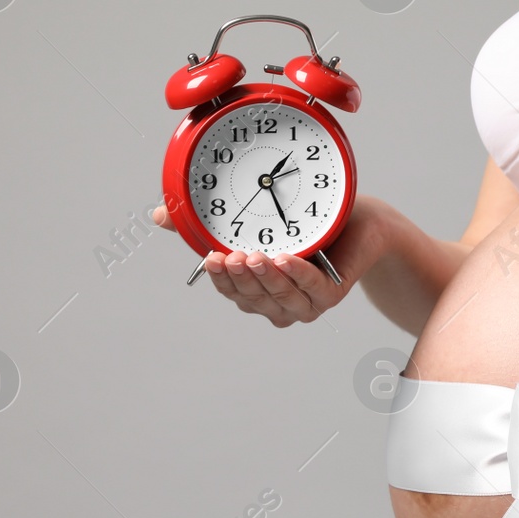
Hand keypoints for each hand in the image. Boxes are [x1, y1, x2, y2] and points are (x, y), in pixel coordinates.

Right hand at [150, 196, 388, 327]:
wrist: (358, 218)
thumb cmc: (306, 221)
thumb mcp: (255, 216)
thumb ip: (208, 221)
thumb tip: (160, 215)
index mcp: (257, 289)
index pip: (231, 292)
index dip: (219, 279)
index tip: (209, 258)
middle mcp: (278, 302)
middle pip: (252, 299)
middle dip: (239, 279)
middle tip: (228, 256)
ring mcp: (306, 302)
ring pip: (280, 298)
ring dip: (265, 279)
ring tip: (253, 255)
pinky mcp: (332, 294)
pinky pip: (312, 289)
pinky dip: (297, 275)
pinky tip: (285, 259)